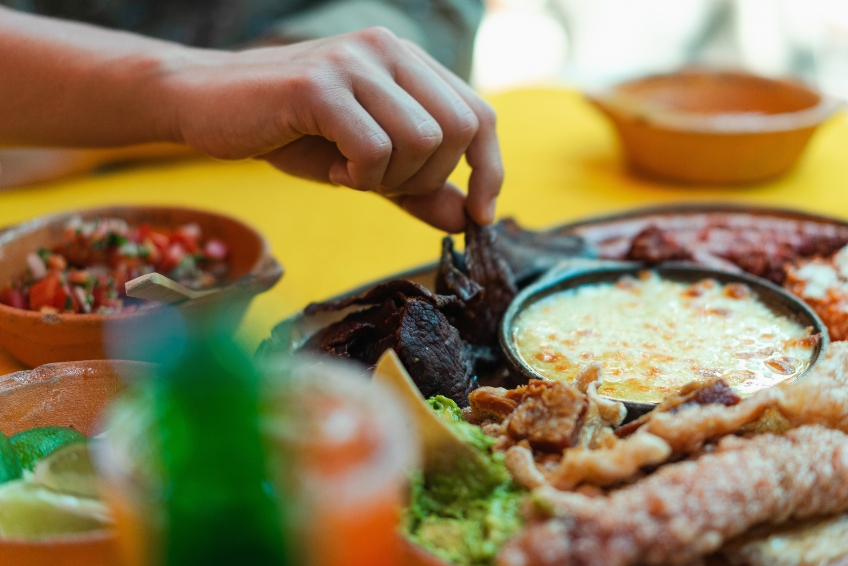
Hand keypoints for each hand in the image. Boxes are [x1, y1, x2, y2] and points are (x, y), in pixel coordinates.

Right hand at [167, 27, 502, 231]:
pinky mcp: (319, 85)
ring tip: (350, 173)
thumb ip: (419, 189)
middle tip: (381, 184)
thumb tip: (470, 220)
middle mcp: (388, 51)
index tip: (481, 214)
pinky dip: (360, 176)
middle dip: (429, 178)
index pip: (479, 114)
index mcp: (407, 63)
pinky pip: (374, 148)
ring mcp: (354, 62)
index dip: (489, 169)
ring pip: (421, 140)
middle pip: (458, 129)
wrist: (206, 106)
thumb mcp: (367, 168)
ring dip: (390, 179)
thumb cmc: (290, 134)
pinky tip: (333, 168)